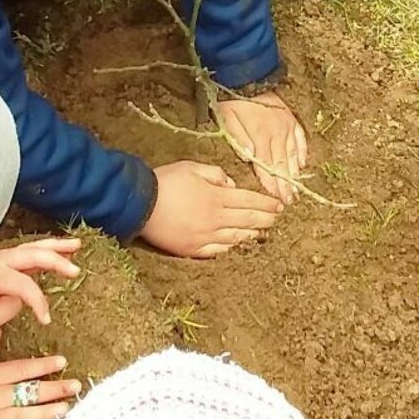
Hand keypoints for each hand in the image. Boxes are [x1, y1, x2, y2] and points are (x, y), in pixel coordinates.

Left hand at [0, 237, 80, 331]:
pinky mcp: (4, 258)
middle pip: (34, 255)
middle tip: (75, 272)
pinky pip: (30, 250)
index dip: (39, 303)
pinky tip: (61, 249)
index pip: (25, 286)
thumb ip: (5, 310)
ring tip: (77, 246)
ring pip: (33, 247)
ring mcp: (1, 256)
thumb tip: (21, 300)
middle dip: (57, 261)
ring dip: (56, 247)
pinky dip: (47, 248)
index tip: (45, 320)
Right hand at [141, 160, 283, 258]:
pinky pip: (219, 251)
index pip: (249, 201)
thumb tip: (231, 185)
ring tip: (263, 232)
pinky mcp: (193, 249)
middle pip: (248, 220)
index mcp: (216, 197)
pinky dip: (232, 247)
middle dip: (266, 219)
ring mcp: (205, 237)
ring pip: (237, 237)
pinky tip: (239, 244)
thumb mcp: (192, 167)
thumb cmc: (165, 182)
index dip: (266, 203)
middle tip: (278, 219)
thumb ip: (216, 175)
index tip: (279, 205)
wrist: (139, 204)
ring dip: (253, 234)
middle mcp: (215, 219)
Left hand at [217, 91, 307, 201]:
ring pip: (293, 154)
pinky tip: (303, 165)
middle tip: (290, 201)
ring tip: (297, 190)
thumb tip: (250, 157)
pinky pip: (301, 140)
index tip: (276, 198)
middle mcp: (277, 133)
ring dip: (295, 174)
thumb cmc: (234, 101)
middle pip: (282, 164)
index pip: (266, 166)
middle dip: (286, 185)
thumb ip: (239, 139)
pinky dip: (302, 153)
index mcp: (260, 135)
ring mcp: (287, 126)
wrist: (248, 78)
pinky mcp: (292, 120)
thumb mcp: (228, 118)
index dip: (271, 183)